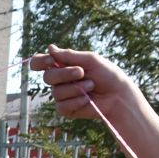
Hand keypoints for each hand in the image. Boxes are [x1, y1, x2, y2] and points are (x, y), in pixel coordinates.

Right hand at [29, 47, 145, 124]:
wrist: (118, 95)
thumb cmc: (107, 74)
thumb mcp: (90, 60)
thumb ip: (69, 55)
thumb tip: (50, 48)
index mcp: (63, 65)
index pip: (40, 63)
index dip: (40, 62)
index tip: (50, 61)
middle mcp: (59, 80)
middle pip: (47, 77)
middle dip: (64, 74)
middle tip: (82, 72)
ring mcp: (62, 95)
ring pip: (56, 92)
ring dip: (76, 88)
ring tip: (91, 86)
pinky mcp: (66, 109)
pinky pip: (62, 106)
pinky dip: (76, 101)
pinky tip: (87, 100)